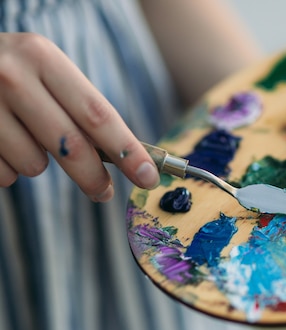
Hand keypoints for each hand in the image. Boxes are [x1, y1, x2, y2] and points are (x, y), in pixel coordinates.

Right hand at [0, 33, 160, 201]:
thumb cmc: (14, 74)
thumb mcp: (46, 74)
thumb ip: (81, 110)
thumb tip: (130, 159)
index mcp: (43, 58)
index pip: (98, 114)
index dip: (127, 151)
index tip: (148, 177)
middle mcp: (12, 76)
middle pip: (72, 146)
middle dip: (94, 177)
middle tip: (104, 193)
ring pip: (34, 164)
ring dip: (37, 164)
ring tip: (24, 138)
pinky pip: (4, 174)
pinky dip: (8, 169)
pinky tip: (0, 143)